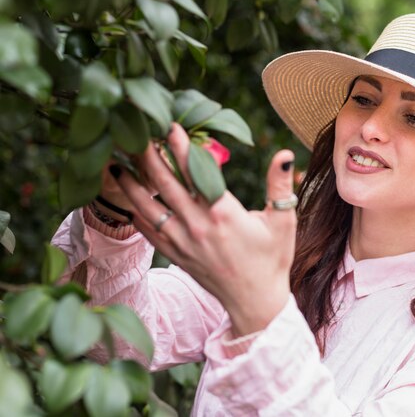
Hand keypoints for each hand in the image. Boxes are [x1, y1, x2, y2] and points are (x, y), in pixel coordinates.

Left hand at [113, 123, 295, 335]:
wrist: (256, 302)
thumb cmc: (272, 259)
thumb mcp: (283, 221)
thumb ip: (280, 185)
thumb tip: (285, 153)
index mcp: (223, 213)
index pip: (196, 173)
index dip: (180, 147)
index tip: (168, 126)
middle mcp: (198, 226)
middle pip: (165, 184)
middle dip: (147, 156)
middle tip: (132, 133)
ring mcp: (183, 242)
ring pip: (149, 207)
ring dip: (131, 184)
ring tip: (116, 164)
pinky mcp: (176, 255)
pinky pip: (149, 231)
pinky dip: (136, 212)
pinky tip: (128, 199)